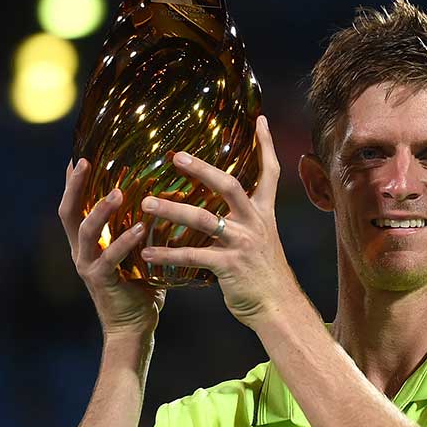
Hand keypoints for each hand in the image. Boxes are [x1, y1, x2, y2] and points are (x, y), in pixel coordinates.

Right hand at [59, 157, 165, 338]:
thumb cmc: (142, 288)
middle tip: (83, 161)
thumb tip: (169, 200)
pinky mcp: (101, 282)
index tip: (77, 154)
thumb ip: (142, 228)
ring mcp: (88, 266)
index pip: (74, 204)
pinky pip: (111, 258)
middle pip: (68, 211)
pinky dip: (125, 241)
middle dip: (74, 185)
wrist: (134, 328)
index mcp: (88, 242)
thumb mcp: (139, 252)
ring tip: (117, 192)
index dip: (72, 181)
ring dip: (101, 210)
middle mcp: (81, 251)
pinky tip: (140, 228)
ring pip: (86, 231)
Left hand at [138, 115, 301, 327]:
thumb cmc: (265, 275)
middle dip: (202, 169)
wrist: (279, 307)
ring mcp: (242, 243)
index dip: (266, 145)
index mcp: (263, 214)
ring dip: (172, 209)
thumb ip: (246, 221)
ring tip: (146, 204)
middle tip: (175, 156)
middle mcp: (254, 223)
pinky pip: (193, 255)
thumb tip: (226, 209)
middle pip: (229, 185)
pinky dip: (168, 255)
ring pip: (204, 218)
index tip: (259, 120)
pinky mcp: (229, 266)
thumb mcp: (263, 240)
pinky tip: (147, 255)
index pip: (269, 173)